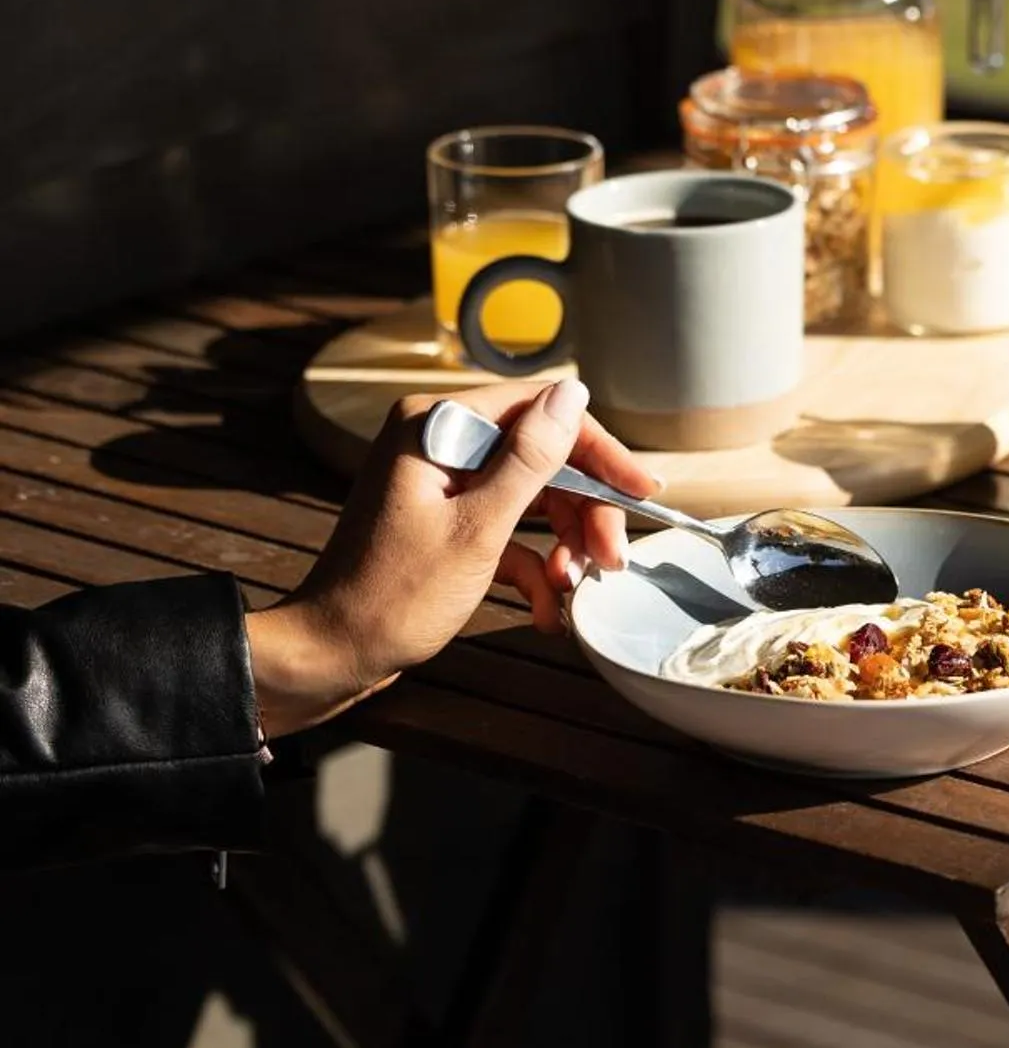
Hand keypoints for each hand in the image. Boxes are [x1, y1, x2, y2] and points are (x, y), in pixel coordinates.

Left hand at [245, 379, 656, 736]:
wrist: (328, 656)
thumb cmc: (392, 596)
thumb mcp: (477, 528)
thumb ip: (530, 458)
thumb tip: (572, 391)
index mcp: (438, 426)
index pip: (542, 412)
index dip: (599, 452)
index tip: (641, 490)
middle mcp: (439, 441)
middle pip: (544, 457)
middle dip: (583, 512)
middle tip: (610, 559)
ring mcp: (441, 482)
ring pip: (533, 496)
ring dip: (563, 544)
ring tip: (574, 589)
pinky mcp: (444, 519)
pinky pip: (508, 528)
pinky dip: (532, 565)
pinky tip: (547, 608)